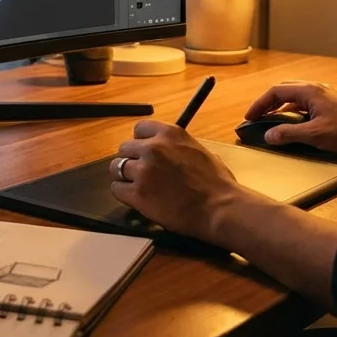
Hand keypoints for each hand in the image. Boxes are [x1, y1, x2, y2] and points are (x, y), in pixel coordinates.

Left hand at [109, 120, 238, 241]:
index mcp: (170, 134)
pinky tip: (136, 199)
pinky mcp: (137, 193)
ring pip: (116, 168)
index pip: (139, 128)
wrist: (220, 208)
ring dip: (125, 177)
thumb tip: (169, 150)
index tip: (144, 152)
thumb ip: (178, 146)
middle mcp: (153, 148)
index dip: (140, 142)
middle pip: (125, 148)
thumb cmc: (217, 183)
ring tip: (137, 186)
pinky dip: (124, 194)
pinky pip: (117, 189)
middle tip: (142, 173)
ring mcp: (143, 170)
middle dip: (132, 160)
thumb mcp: (199, 150)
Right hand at [243, 81, 336, 152]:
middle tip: (257, 117)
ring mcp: (323, 94)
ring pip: (294, 96)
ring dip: (280, 107)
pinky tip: (292, 124)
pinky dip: (292, 111)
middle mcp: (315, 88)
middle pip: (283, 90)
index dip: (259, 104)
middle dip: (267, 102)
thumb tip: (268, 135)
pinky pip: (304, 102)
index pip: (275, 92)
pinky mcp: (329, 103)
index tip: (249, 117)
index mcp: (309, 91)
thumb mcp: (314, 135)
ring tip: (270, 120)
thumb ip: (288, 134)